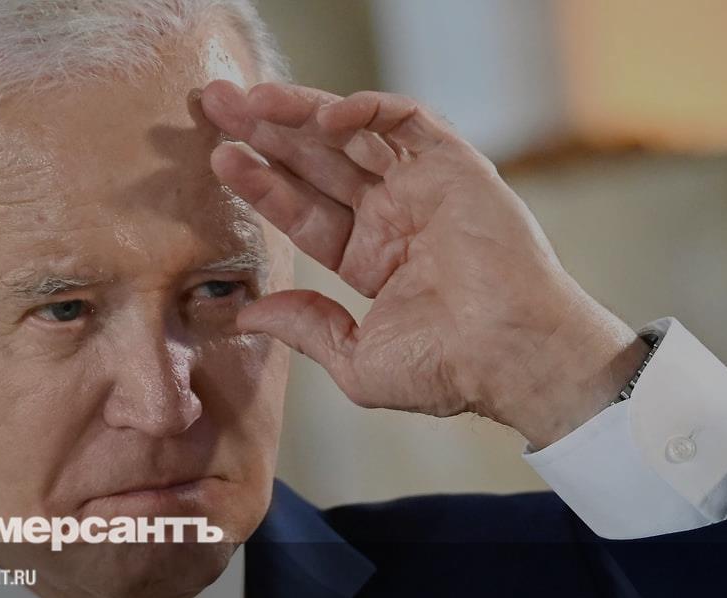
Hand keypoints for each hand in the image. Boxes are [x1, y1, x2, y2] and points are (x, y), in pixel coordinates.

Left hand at [200, 81, 648, 448]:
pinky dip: (366, 109)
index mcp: (371, 257)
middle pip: (318, 162)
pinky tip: (321, 116)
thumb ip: (305, 328)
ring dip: (301, 112)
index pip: (303, 210)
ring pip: (353, 133)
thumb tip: (249, 313)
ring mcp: (423, 188)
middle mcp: (394, 216)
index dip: (261, 183)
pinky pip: (407, 120)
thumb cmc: (447, 369)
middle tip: (217, 104)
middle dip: (266, 132)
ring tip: (248, 99)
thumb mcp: (356, 359)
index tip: (219, 160)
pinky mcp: (455, 166)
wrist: (509, 357)